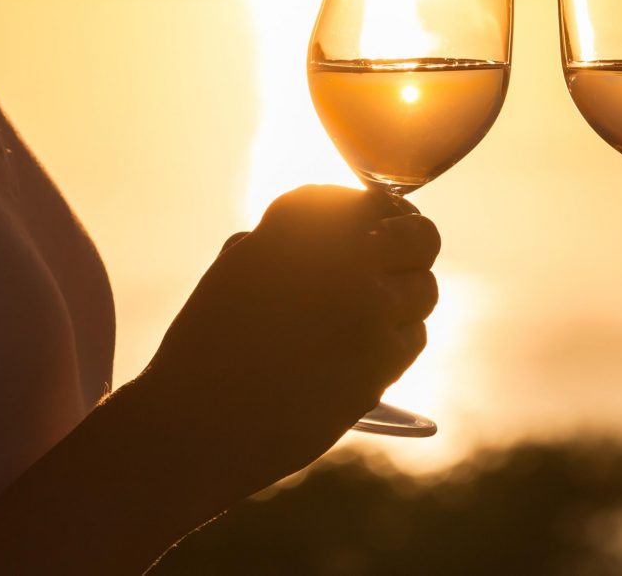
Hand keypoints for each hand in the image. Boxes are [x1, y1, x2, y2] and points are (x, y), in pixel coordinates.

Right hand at [139, 185, 439, 505]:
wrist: (197, 422)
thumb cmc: (208, 345)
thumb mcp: (241, 268)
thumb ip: (289, 241)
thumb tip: (343, 234)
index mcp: (301, 222)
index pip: (370, 200)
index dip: (379, 212)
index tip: (378, 223)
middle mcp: (342, 255)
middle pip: (418, 234)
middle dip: (413, 243)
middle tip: (399, 257)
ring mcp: (368, 308)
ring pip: (425, 288)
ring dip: (407, 294)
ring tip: (376, 309)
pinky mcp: (380, 360)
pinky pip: (415, 336)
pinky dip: (398, 339)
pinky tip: (368, 346)